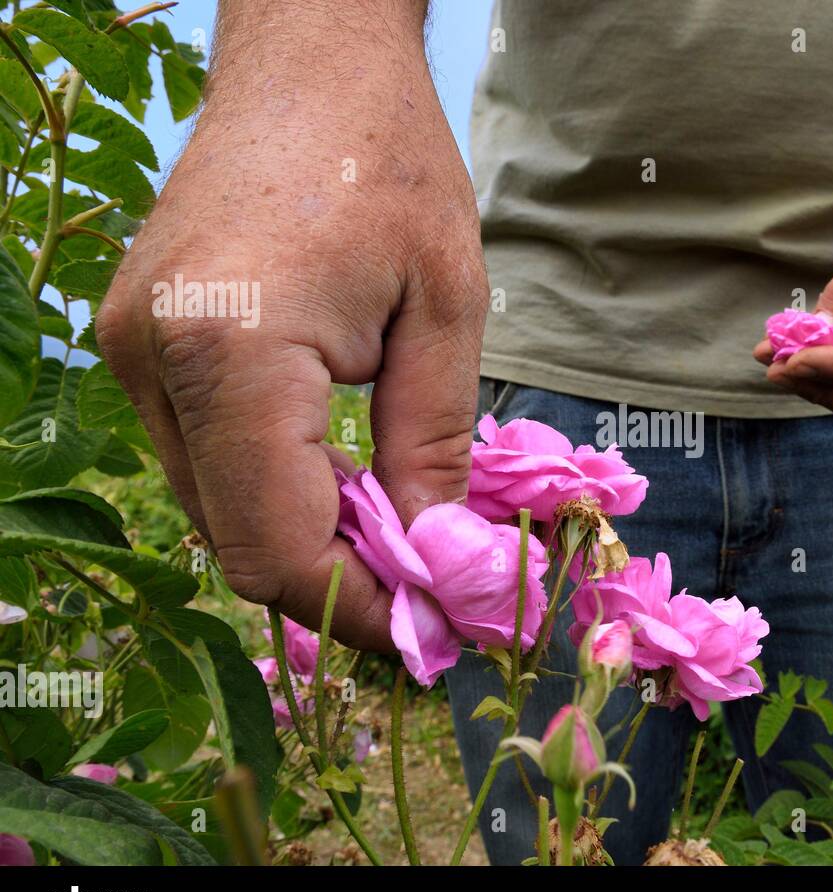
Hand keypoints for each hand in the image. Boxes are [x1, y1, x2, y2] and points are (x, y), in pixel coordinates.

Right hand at [97, 11, 485, 650]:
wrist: (306, 62)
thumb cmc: (389, 162)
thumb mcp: (445, 308)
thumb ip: (432, 446)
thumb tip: (435, 559)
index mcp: (232, 351)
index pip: (276, 544)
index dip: (354, 610)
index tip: (430, 634)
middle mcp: (156, 362)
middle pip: (236, 540)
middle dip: (335, 587)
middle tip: (426, 600)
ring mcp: (133, 353)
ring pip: (215, 508)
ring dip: (306, 542)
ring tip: (399, 544)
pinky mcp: (140, 343)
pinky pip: (204, 458)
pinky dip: (274, 491)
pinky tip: (344, 485)